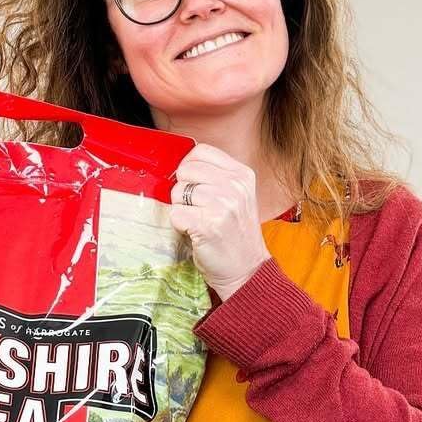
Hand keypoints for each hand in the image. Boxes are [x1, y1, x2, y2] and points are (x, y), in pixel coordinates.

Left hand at [169, 144, 271, 299]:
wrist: (246, 270)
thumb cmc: (235, 234)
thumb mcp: (236, 196)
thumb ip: (215, 176)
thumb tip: (180, 165)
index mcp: (242, 174)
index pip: (200, 152)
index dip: (189, 168)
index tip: (194, 185)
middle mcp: (234, 186)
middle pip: (185, 171)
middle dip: (183, 190)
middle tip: (197, 209)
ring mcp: (222, 205)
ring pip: (177, 193)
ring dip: (181, 210)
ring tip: (198, 222)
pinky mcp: (207, 225)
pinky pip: (175, 214)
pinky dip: (179, 225)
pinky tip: (194, 232)